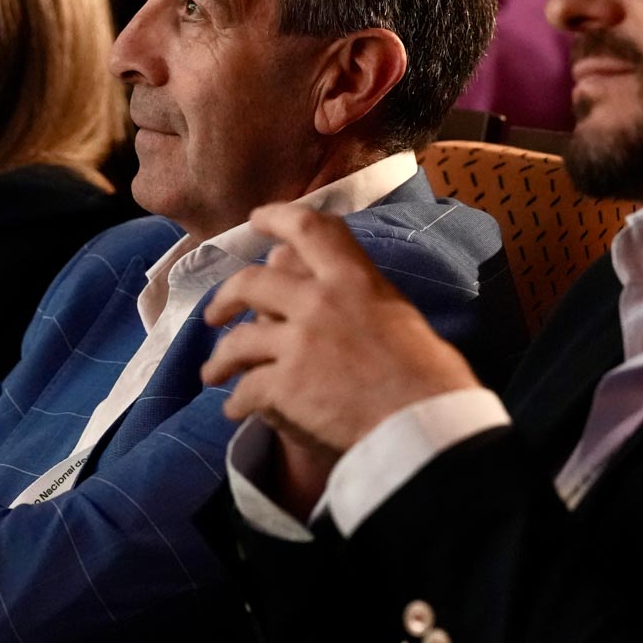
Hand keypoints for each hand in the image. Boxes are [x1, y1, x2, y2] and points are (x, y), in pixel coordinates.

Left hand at [201, 203, 482, 459]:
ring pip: (238, 341)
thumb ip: (364, 300)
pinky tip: (236, 410)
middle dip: (225, 298)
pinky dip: (236, 402)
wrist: (423, 424)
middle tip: (216, 313)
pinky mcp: (284, 386)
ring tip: (213, 374)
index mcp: (354, 278)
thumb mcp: (400, 316)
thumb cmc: (429, 376)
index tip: (257, 221)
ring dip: (220, 360)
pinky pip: (245, 390)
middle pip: (251, 282)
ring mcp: (297, 343)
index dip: (277, 217)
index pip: (308, 229)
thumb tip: (351, 300)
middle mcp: (318, 302)